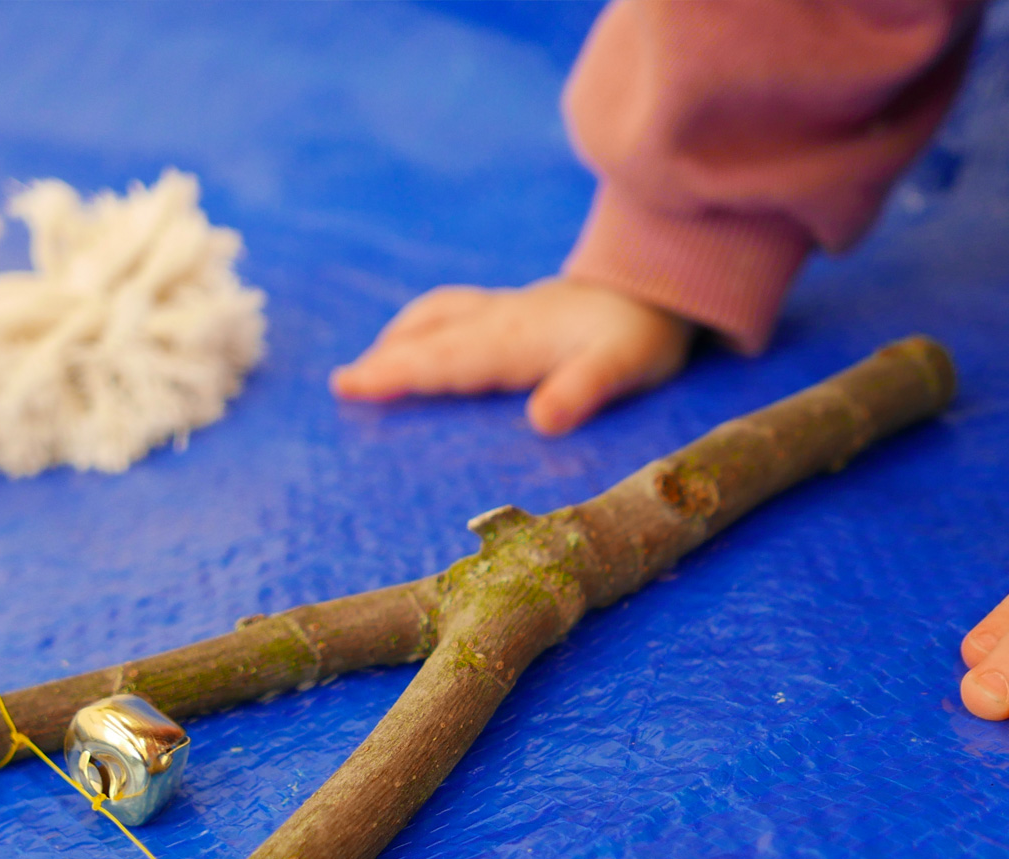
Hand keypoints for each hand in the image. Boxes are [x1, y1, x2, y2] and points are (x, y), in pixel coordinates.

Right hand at [329, 277, 693, 435]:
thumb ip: (582, 390)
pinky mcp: (517, 310)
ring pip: (438, 317)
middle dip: (385, 360)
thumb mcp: (623, 368)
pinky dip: (425, 327)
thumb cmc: (643, 336)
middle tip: (343, 387)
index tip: (352, 387)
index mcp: (514, 339)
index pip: (443, 360)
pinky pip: (454, 313)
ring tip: (372, 365)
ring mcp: (507, 311)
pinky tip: (425, 339)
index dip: (396, 374)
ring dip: (401, 338)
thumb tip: (541, 421)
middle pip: (429, 337)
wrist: (664, 287)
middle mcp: (501, 321)